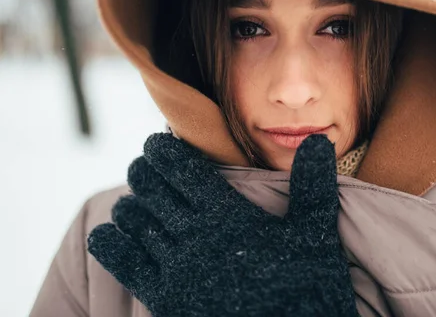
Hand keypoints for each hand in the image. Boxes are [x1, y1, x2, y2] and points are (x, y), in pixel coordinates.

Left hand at [87, 133, 357, 315]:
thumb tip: (319, 141)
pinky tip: (109, 233)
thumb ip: (313, 184)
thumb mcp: (316, 232)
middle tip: (145, 166)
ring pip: (134, 221)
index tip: (156, 142)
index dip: (161, 150)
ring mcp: (178, 270)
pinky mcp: (167, 300)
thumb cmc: (308, 285)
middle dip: (143, 170)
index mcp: (228, 214)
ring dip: (129, 203)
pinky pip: (124, 264)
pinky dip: (110, 243)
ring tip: (134, 198)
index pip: (181, 168)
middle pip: (151, 188)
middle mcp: (196, 237)